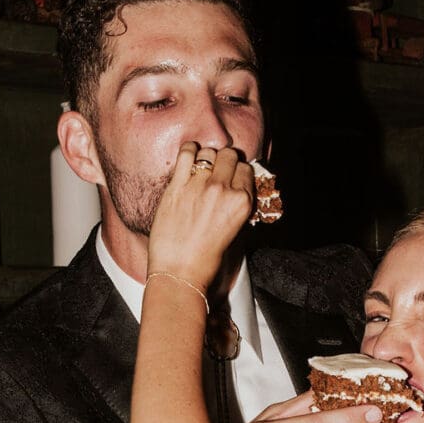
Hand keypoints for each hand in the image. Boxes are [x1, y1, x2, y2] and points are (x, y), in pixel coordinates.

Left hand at [146, 141, 255, 294]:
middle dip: (224, 161)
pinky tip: (187, 159)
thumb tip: (235, 186)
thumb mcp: (234, 230)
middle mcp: (223, 190)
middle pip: (229, 155)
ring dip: (206, 157)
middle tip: (216, 171)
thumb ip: (236, 204)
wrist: (179, 272)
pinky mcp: (177, 185)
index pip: (246, 169)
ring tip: (200, 168)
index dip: (238, 171)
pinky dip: (188, 150)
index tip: (232, 176)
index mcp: (242, 202)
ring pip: (209, 152)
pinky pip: (186, 152)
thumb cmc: (206, 258)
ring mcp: (200, 186)